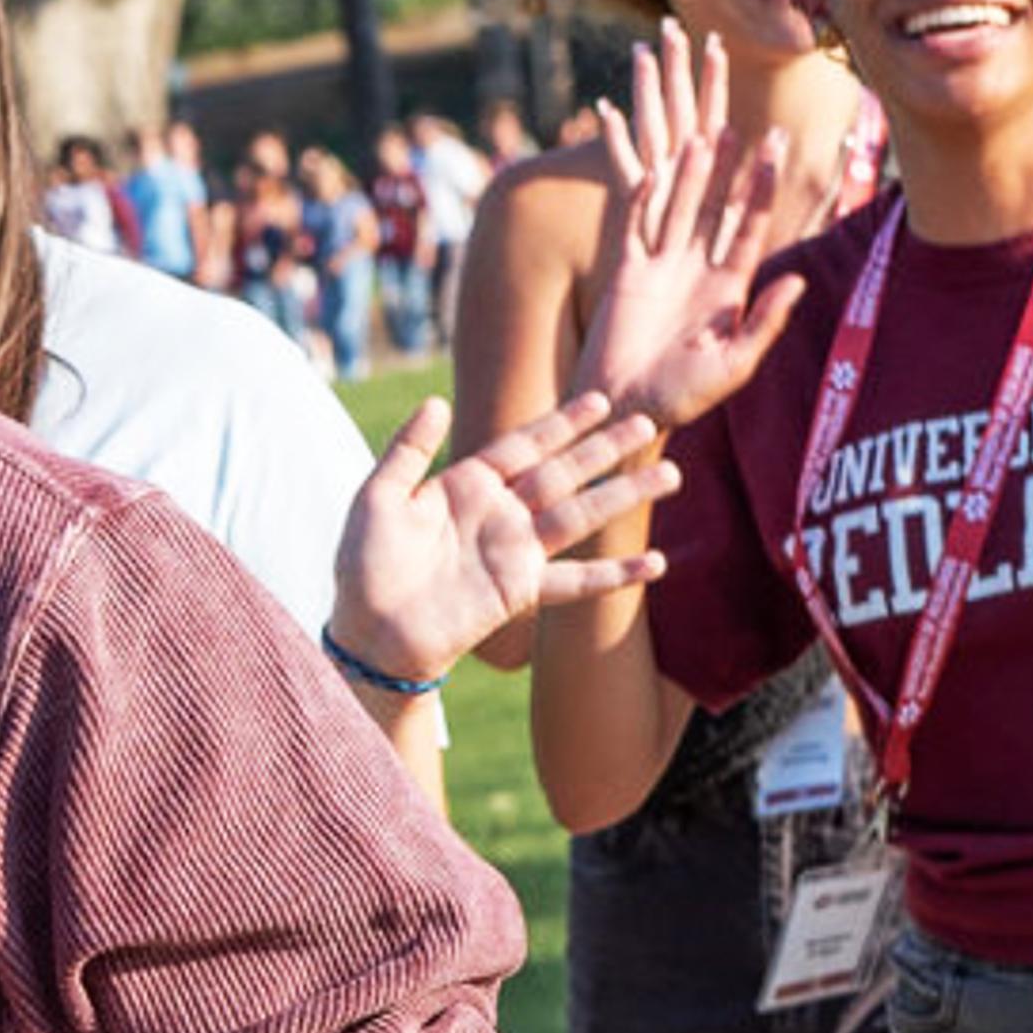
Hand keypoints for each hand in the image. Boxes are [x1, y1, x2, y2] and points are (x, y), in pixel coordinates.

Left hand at [336, 390, 671, 681]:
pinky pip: (578, 580)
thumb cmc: (365, 564)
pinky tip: (655, 564)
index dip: (561, 422)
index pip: (524, 443)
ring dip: (623, 496)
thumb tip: (436, 401)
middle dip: (605, 448)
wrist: (370, 632)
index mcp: (467, 483)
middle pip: (563, 471)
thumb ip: (409, 450)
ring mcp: (514, 551)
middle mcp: (499, 513)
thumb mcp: (378, 497)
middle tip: (648, 421)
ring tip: (667, 476)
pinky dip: (616, 573)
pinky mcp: (521, 591)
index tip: (599, 400)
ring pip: (581, 515)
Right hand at [570, 30, 829, 435]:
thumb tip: (799, 281)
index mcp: (728, 290)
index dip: (763, 190)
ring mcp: (660, 270)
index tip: (776, 152)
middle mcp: (696, 271)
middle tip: (749, 127)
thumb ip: (765, 323)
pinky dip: (640, 200)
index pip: (750, 228)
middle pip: (718, 209)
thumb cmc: (682, 398)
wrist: (625, 408)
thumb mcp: (733, 365)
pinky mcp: (626, 275)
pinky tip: (650, 169)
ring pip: (679, 209)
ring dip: (692, 174)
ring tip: (705, 135)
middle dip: (733, 170)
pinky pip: (634, 228)